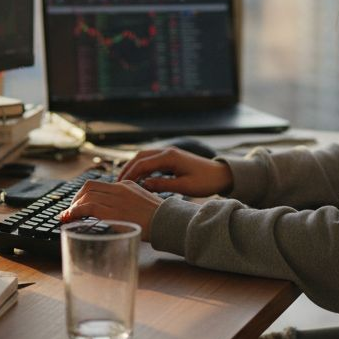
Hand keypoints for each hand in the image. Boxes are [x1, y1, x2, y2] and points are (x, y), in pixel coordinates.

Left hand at [59, 180, 164, 238]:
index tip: (79, 204)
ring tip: (68, 217)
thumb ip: (129, 205)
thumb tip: (118, 214)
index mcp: (127, 185)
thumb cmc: (160, 219)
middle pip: (89, 187)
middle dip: (76, 199)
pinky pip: (87, 208)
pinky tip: (70, 219)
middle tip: (71, 211)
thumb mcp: (143, 205)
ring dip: (73, 207)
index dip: (85, 195)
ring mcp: (115, 199)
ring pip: (85, 196)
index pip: (99, 185)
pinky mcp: (112, 211)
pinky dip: (75, 212)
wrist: (168, 222)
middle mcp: (119, 188)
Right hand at [115, 147, 232, 197]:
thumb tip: (143, 185)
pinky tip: (139, 180)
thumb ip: (163, 185)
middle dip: (127, 169)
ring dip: (134, 168)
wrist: (221, 174)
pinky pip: (152, 161)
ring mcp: (169, 154)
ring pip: (144, 158)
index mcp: (170, 157)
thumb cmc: (206, 181)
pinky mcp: (172, 159)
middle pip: (140, 157)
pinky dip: (143, 169)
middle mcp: (167, 152)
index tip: (120, 186)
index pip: (142, 164)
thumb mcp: (184, 186)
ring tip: (125, 182)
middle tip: (117, 183)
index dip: (129, 174)